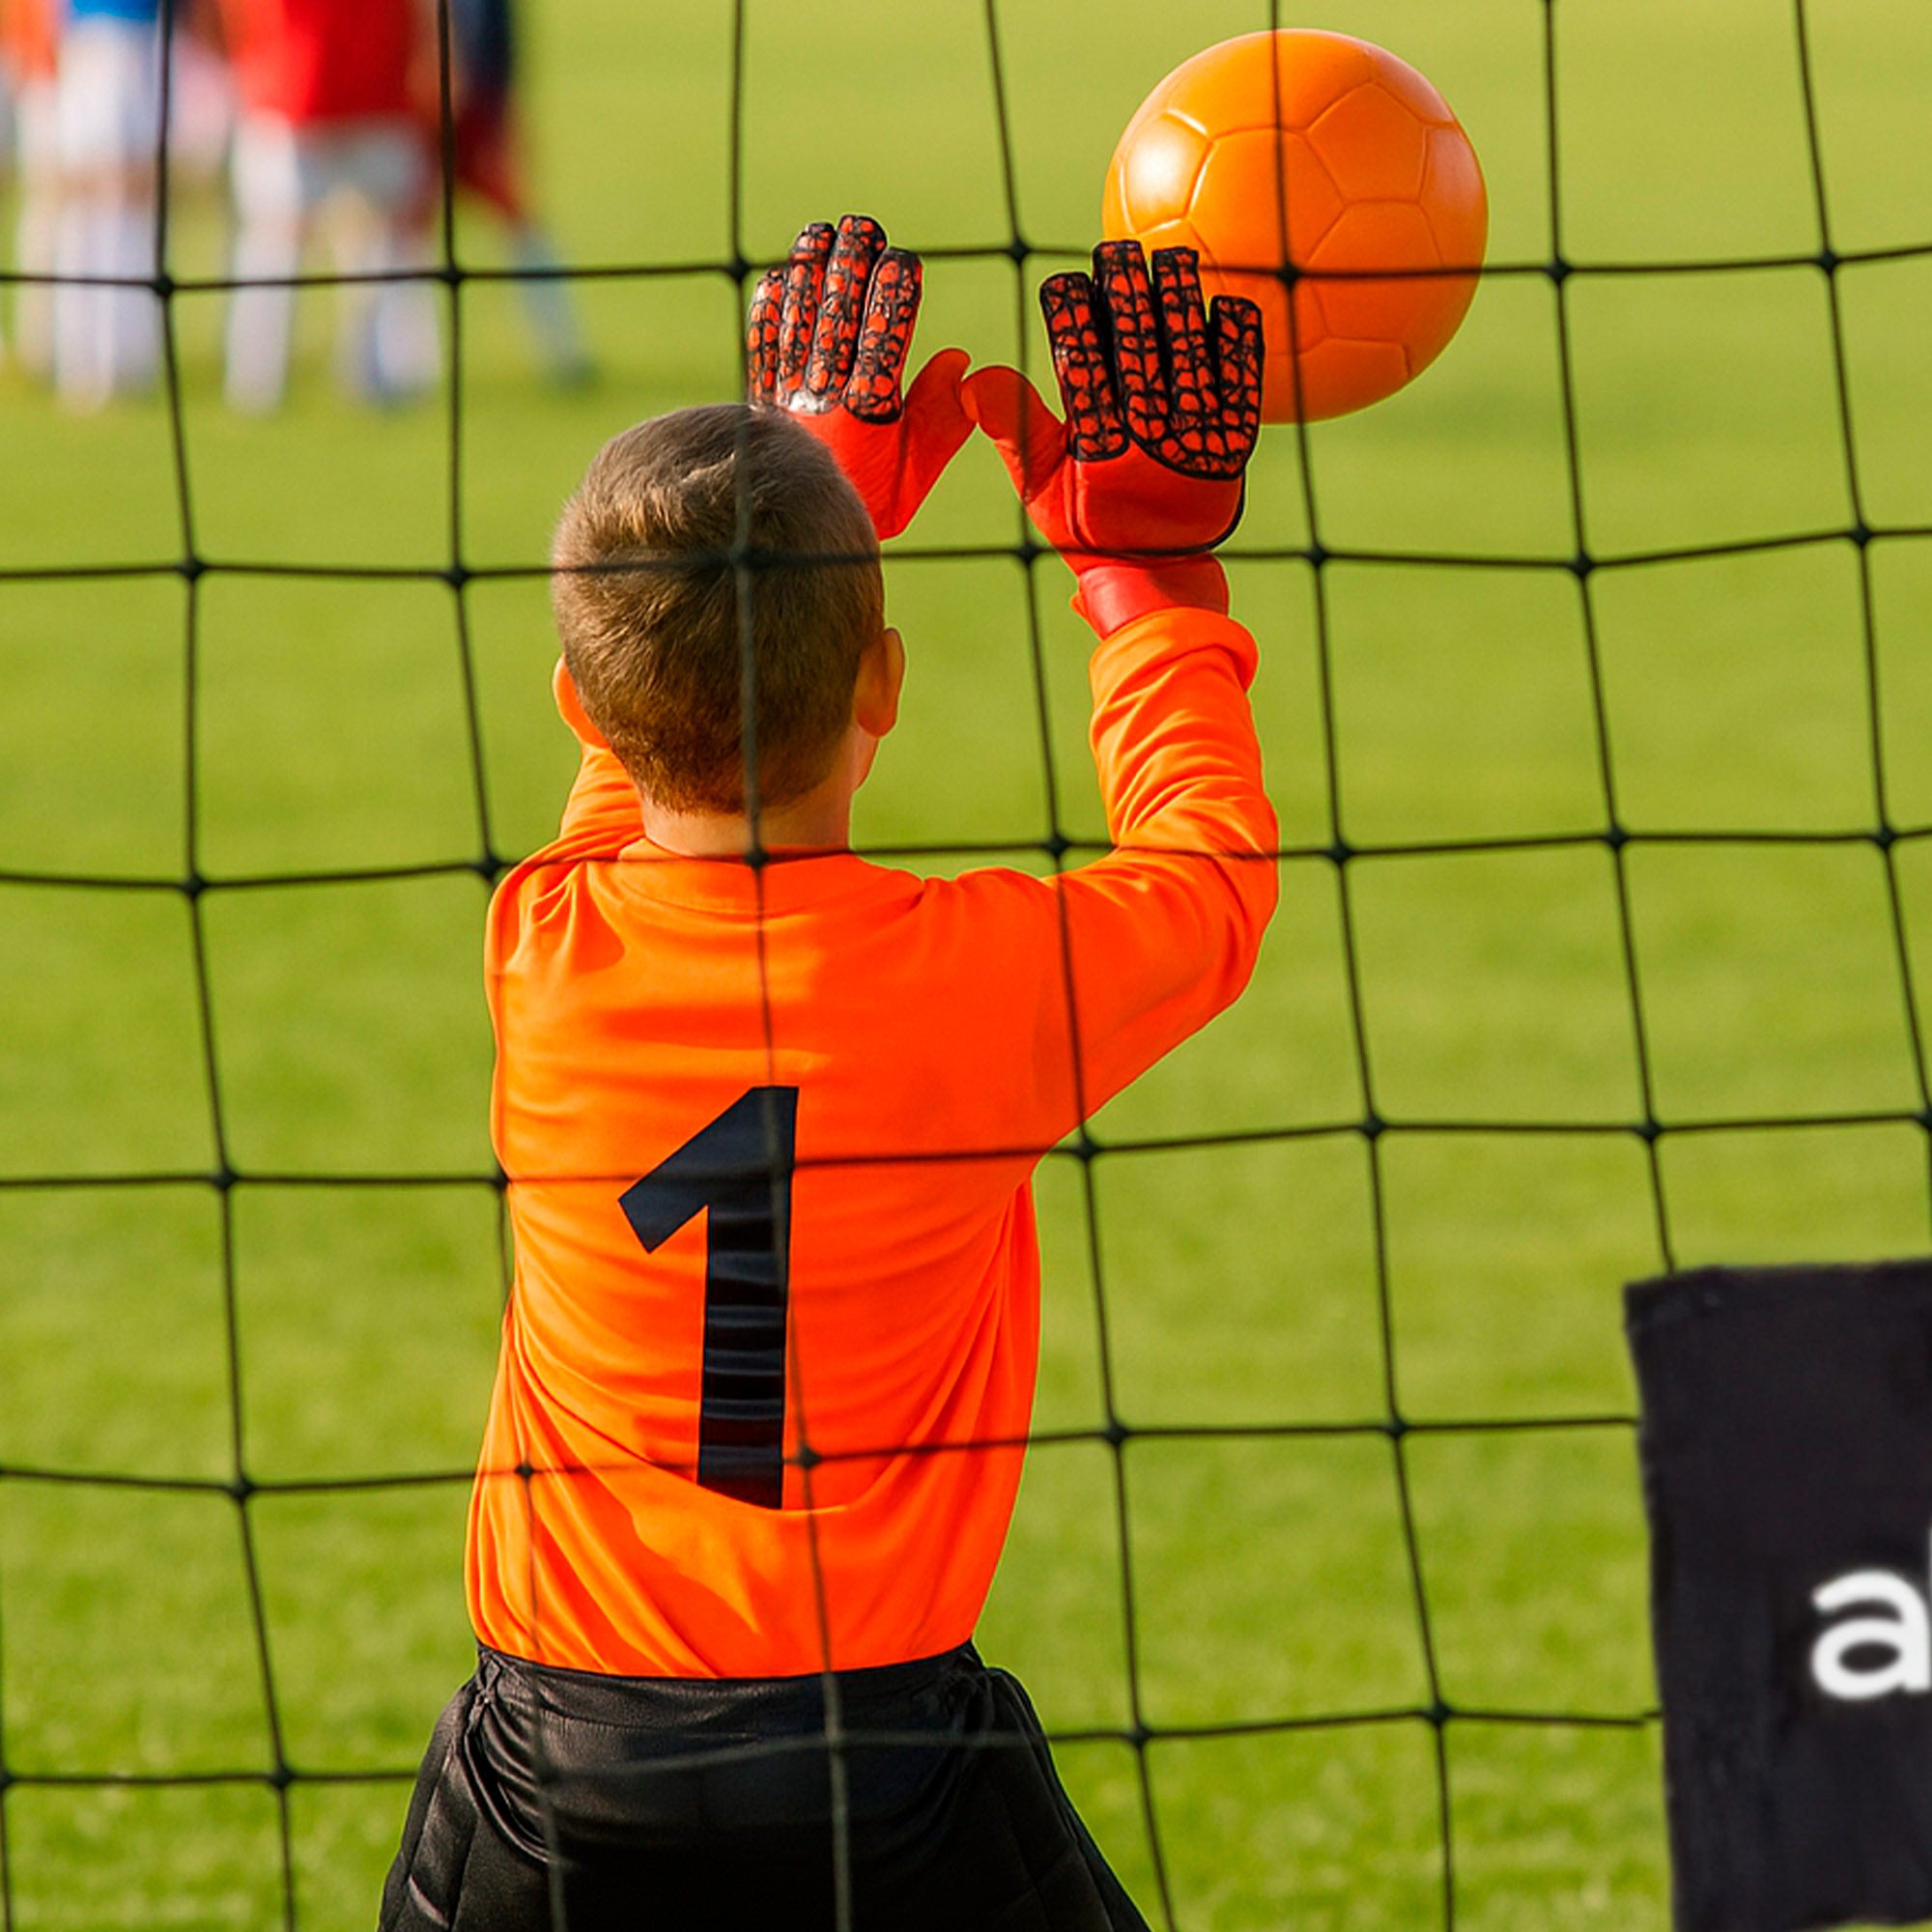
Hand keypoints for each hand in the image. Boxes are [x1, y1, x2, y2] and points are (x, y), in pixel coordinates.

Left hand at [747, 214, 971, 540]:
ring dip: (808, 273)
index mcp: (869, 415)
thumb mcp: (917, 471)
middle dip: (850, 266)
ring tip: (820, 234)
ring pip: (798, 321)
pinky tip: (779, 278)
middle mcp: (824, 400)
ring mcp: (787, 397)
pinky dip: (768, 310)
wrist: (801, 533)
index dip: (894, 295)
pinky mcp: (761, 401)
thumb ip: (942, 419)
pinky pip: (761, 345)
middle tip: (862, 227)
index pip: (884, 339)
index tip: (904, 260)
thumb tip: (958, 360)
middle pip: (837, 317)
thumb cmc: (871, 502)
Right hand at [962, 241, 1262, 629]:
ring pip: (1188, 354)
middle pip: (1138, 348)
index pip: (1080, 365)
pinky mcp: (1234, 446)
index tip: (1064, 283)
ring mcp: (1195, 441)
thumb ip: (1013, 427)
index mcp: (1098, 448)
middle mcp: (1148, 441)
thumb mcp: (1039, 485)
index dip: (1072, 318)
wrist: (1156, 572)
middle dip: (1126, 293)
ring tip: (1169, 259)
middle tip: (1117, 253)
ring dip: (1178, 301)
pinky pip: (1242, 383)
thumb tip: (970, 377)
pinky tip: (1229, 302)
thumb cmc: (1089, 523)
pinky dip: (1237, 342)